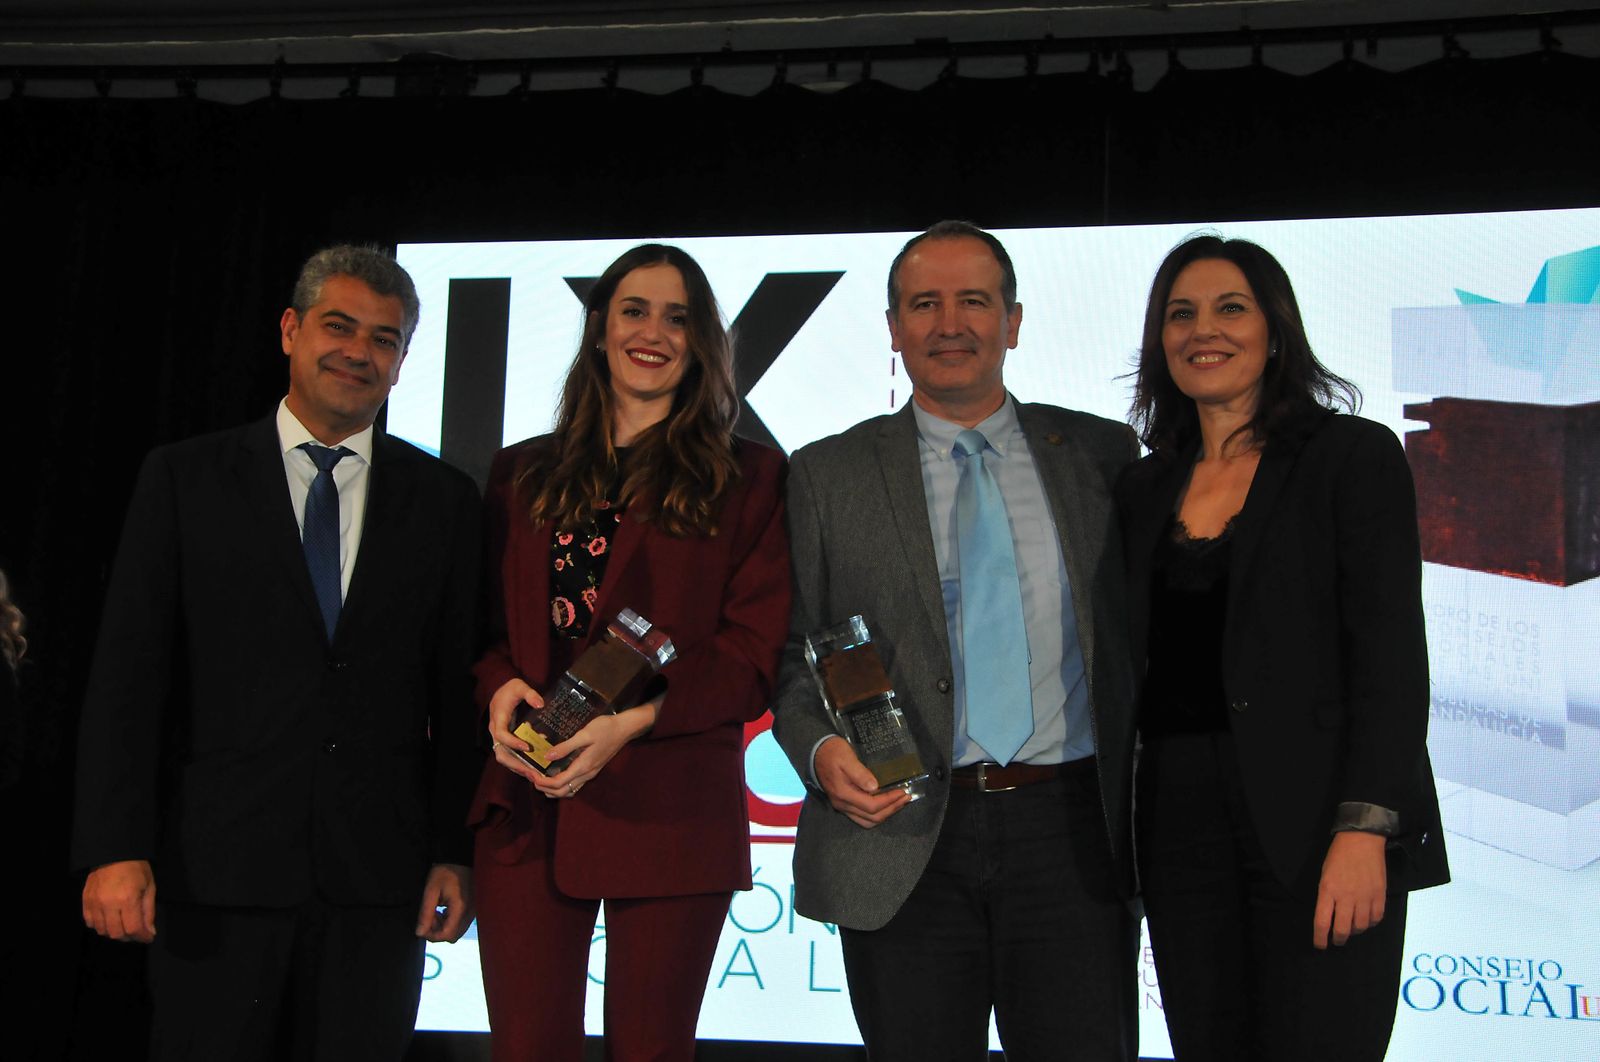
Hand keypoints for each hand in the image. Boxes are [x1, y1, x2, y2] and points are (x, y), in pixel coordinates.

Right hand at [82, 859, 156, 942]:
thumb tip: (149, 932)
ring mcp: (94, 903)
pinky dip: (100, 926)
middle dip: (129, 937)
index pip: (133, 929)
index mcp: (127, 899)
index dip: (142, 937)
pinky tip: (109, 920)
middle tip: (137, 932)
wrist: (113, 853)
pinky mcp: (85, 901)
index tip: (148, 938)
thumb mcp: (149, 886)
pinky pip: (90, 923)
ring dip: (114, 932)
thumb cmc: (135, 868)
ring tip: (124, 926)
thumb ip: (148, 911)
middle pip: (116, 934)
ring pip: (102, 931)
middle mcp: (109, 904)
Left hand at [415, 863, 473, 942]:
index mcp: (460, 908)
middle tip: (429, 916)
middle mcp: (470, 913)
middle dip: (437, 931)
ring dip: (443, 926)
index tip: (422, 925)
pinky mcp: (473, 909)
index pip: (447, 935)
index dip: (432, 935)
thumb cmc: (445, 872)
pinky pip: (461, 924)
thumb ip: (425, 913)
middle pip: (453, 936)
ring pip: (457, 931)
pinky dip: (450, 922)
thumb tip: (419, 933)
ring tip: (436, 911)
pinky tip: (444, 909)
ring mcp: (473, 911)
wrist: (460, 858)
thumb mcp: (431, 890)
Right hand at [487, 677, 545, 782]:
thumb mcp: (519, 686)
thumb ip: (530, 694)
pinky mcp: (505, 741)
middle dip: (515, 764)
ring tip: (535, 776)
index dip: (513, 742)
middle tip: (531, 772)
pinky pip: (510, 755)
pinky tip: (534, 768)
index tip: (528, 747)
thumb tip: (540, 704)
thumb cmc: (510, 690)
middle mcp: (496, 731)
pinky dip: (521, 763)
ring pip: (504, 758)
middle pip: (500, 753)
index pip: (501, 734)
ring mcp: (499, 738)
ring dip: (519, 767)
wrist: (501, 692)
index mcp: (498, 718)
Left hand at [535, 699, 658, 799]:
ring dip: (554, 789)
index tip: (531, 776)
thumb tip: (548, 756)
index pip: (560, 783)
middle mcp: (587, 773)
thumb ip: (566, 747)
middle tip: (533, 779)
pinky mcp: (592, 769)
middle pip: (563, 791)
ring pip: (569, 790)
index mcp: (584, 766)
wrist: (624, 728)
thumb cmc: (605, 728)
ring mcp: (591, 773)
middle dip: (546, 789)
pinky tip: (556, 775)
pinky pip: (575, 784)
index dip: (543, 783)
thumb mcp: (585, 734)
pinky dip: (563, 784)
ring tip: (541, 780)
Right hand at [815, 736, 909, 828]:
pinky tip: (885, 804)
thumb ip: (860, 773)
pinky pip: (862, 817)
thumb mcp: (847, 757)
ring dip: (885, 814)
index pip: (871, 805)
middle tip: (906, 798)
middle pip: (872, 817)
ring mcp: (842, 806)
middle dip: (892, 809)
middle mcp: (842, 804)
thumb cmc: (833, 752)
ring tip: (898, 803)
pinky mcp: (843, 804)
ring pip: (867, 821)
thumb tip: (875, 787)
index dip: (889, 801)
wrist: (816, 752)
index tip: (903, 791)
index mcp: (843, 793)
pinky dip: (876, 814)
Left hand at [1313, 831, 1387, 948]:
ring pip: (1360, 927)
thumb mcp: (1324, 875)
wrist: (1362, 840)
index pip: (1322, 922)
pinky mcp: (1380, 896)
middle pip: (1343, 930)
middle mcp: (1346, 897)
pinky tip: (1366, 919)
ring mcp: (1365, 897)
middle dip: (1338, 939)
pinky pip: (1376, 918)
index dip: (1320, 938)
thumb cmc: (1338, 856)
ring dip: (1354, 931)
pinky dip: (1370, 923)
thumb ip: (1326, 896)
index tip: (1320, 945)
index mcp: (1328, 890)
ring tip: (1351, 927)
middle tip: (1337, 940)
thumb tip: (1329, 915)